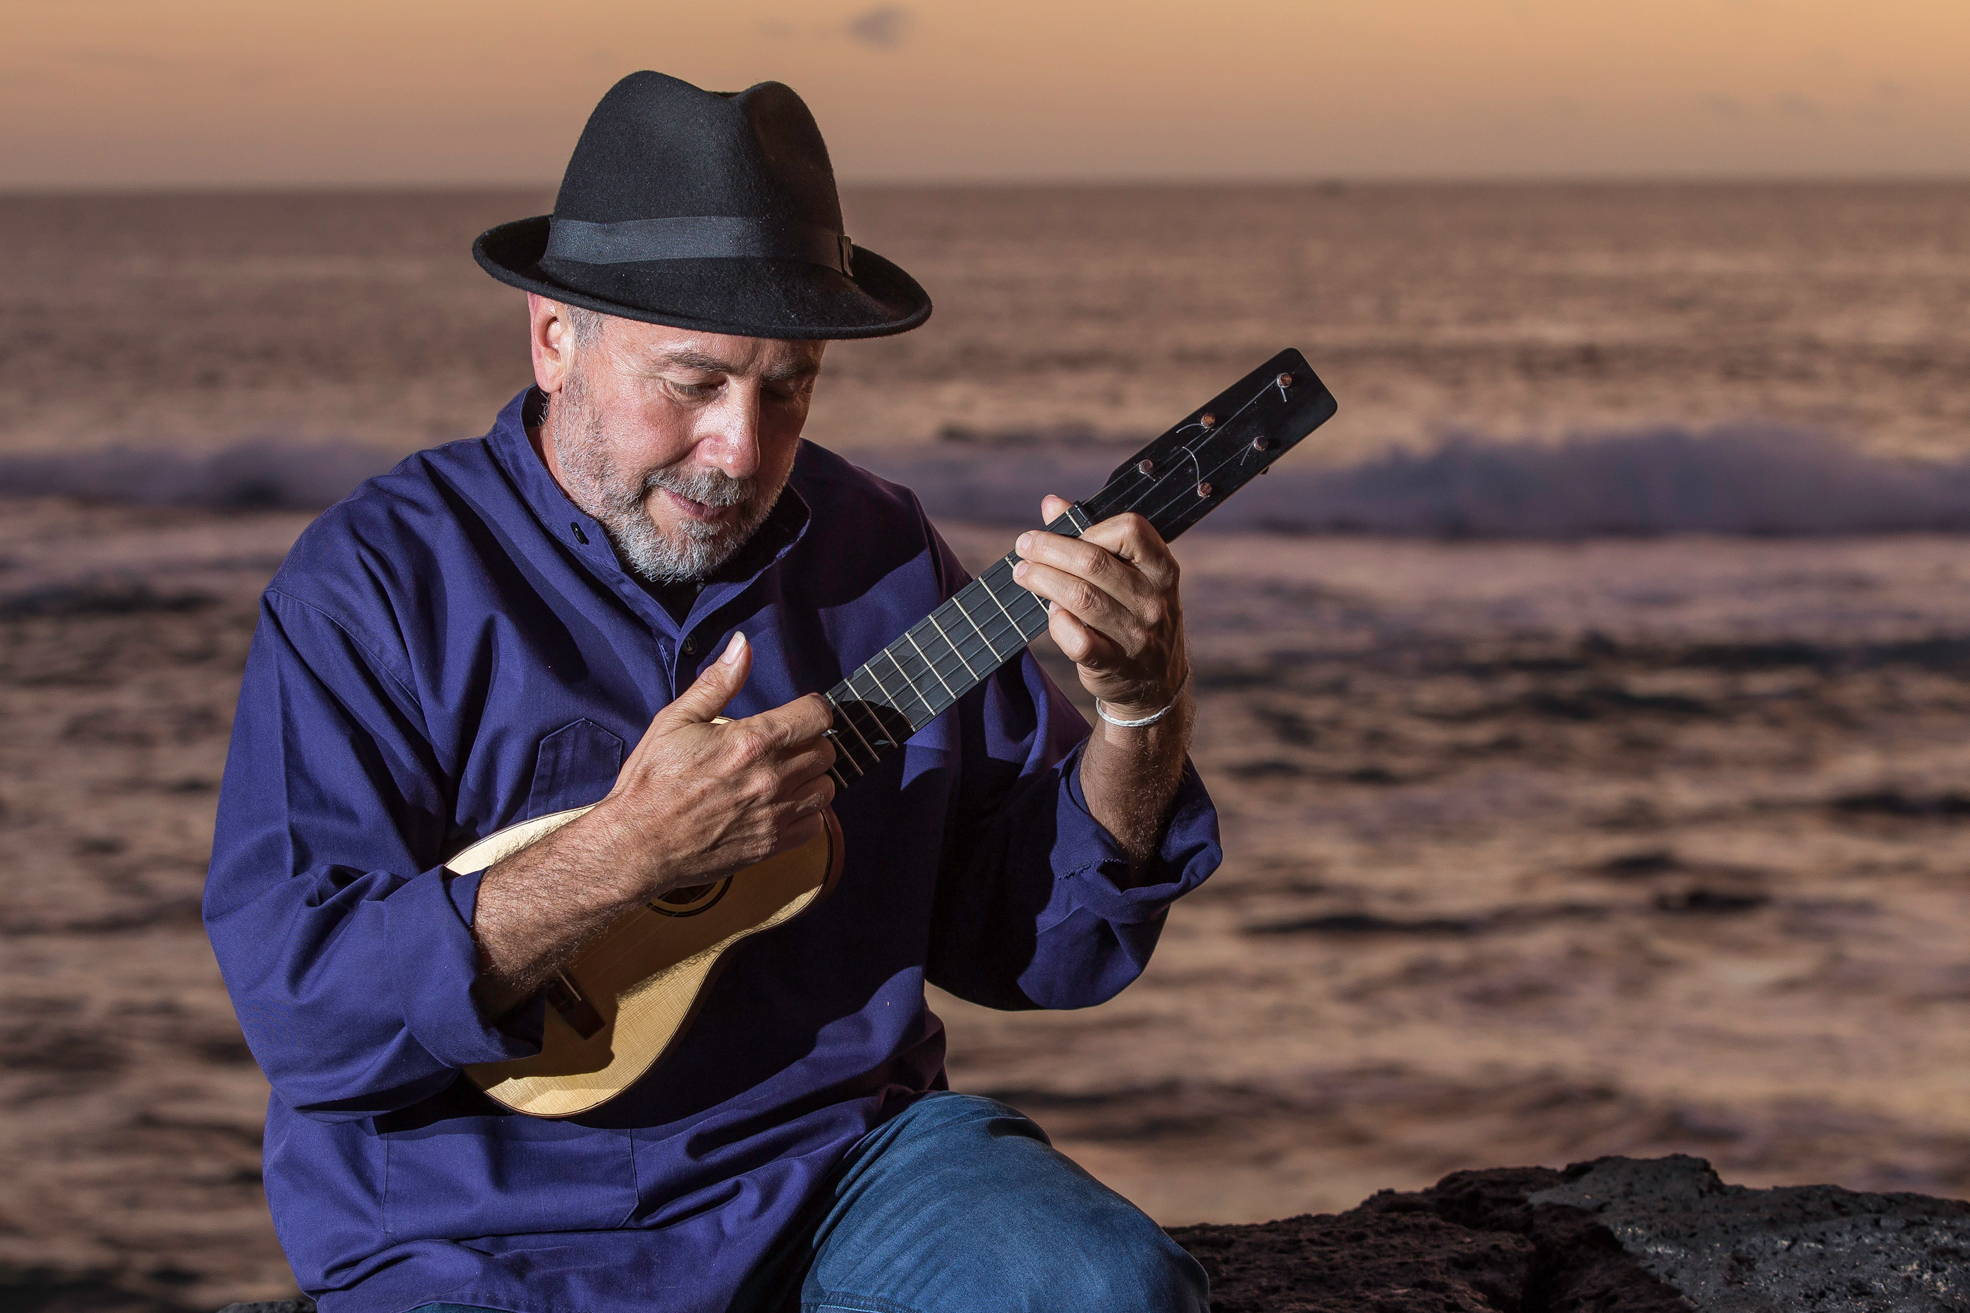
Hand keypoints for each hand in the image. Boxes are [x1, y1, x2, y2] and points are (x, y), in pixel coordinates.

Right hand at [594, 632, 836, 901]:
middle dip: (809, 741)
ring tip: (784, 775)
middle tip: (782, 744)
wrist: (637, 845)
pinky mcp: (772, 845)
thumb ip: (717, 683)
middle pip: (825, 749)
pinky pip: (816, 824)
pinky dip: (807, 813)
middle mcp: (772, 777)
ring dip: (811, 777)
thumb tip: (742, 645)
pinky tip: (782, 805)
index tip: (796, 713)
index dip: (810, 708)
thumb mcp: (676, 721)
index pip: (817, 715)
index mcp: (752, 741)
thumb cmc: (651, 782)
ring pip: (827, 787)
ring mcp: (775, 814)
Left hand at [1013, 495, 1188, 719]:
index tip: (1066, 533)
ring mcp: (1136, 635)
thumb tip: (1051, 504)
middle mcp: (1154, 600)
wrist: (1156, 684)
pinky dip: (1057, 622)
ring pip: (1080, 597)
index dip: (1091, 526)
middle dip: (1050, 549)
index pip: (1131, 529)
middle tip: (1024, 546)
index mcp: (1162, 570)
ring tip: (1023, 573)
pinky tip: (1049, 612)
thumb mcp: (1131, 575)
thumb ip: (1095, 538)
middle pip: (1093, 562)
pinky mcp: (1114, 664)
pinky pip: (1077, 639)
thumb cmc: (1135, 615)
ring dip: (1043, 580)